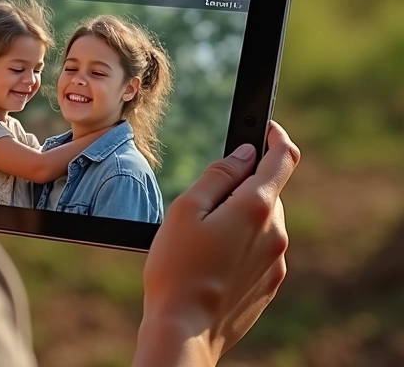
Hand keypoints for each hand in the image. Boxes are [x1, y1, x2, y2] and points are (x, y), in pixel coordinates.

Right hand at [135, 122, 299, 365]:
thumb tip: (244, 154)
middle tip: (205, 203)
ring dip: (240, 217)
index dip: (276, 137)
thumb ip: (218, 175)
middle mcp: (275, 233)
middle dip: (242, 186)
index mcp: (255, 208)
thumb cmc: (176, 266)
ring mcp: (276, 261)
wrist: (184, 330)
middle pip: (266, 191)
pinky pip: (261, 248)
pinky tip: (212, 261)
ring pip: (263, 221)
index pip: (282, 159)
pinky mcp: (270, 283)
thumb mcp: (186, 208)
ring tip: (202, 240)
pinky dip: (242, 243)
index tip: (267, 128)